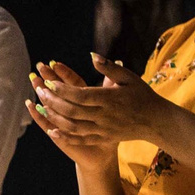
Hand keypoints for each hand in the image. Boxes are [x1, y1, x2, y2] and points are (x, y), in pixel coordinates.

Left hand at [29, 56, 167, 169]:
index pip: (81, 94)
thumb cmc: (142, 95)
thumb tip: (91, 55)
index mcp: (110, 99)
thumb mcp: (129, 78)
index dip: (62, 89)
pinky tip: (51, 130)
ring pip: (73, 126)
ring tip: (41, 107)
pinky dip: (64, 136)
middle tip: (39, 90)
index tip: (48, 82)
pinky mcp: (103, 139)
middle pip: (72, 110)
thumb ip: (109, 68)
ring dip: (55, 117)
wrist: (156, 122)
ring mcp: (103, 130)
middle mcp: (104, 115)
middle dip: (53, 101)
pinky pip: (80, 139)